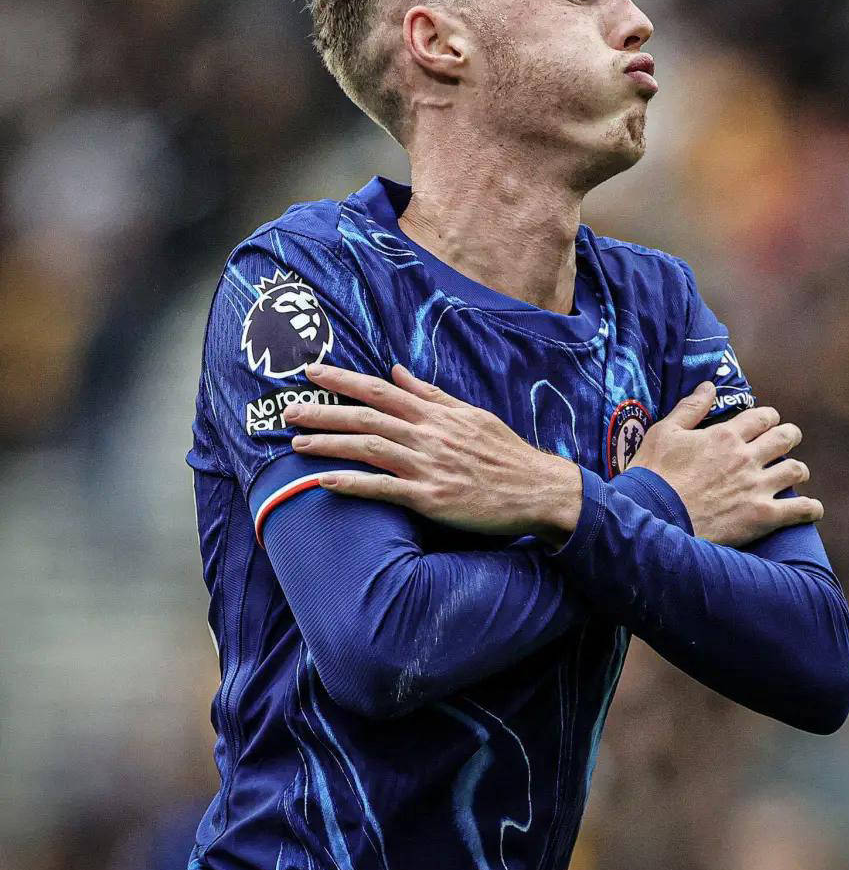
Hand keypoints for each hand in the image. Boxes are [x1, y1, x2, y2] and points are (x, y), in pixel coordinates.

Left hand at [283, 363, 582, 536]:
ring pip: (369, 448)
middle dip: (325, 410)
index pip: (382, 389)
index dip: (344, 379)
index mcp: (437, 413)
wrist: (538, 490)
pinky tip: (325, 481)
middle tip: (289, 409)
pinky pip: (384, 488)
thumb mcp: (471, 414)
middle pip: (367, 416)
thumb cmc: (505, 453)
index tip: (313, 371)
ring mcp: (429, 466)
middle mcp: (429, 434)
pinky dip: (353, 483)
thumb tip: (399, 371)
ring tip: (297, 443)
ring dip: (330, 444)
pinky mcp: (432, 498)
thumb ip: (431, 394)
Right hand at [628, 381, 823, 546]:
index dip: (768, 417)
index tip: (767, 422)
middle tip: (787, 441)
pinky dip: (810, 508)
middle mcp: (747, 457)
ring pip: (796, 470)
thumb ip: (690, 408)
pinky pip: (800, 510)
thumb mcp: (664, 432)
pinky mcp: (762, 516)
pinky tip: (812, 508)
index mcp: (725, 435)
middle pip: (785, 438)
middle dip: (789, 436)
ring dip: (797, 469)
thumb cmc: (654, 473)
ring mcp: (757, 486)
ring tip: (794, 472)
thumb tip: (709, 386)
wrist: (653, 516)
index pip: (762, 417)